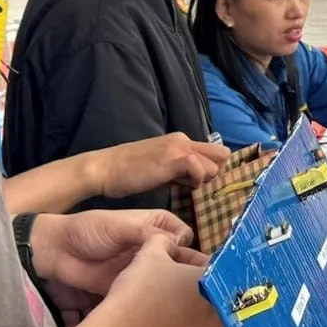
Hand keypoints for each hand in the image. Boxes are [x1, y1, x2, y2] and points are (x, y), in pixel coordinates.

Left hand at [32, 209, 205, 296]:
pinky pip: (150, 294)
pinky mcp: (132, 287)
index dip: (190, 249)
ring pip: (167, 279)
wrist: (58, 251)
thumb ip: (149, 233)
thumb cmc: (90, 230)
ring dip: (176, 289)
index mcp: (156, 226)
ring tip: (192, 303)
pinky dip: (158, 301)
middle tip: (202, 289)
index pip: (183, 237)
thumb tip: (179, 243)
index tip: (200, 265)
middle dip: (189, 272)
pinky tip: (169, 312)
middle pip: (179, 260)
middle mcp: (154, 248)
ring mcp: (143, 269)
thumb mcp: (120, 226)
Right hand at [89, 134, 227, 199]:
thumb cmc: (127, 173)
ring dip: (203, 180)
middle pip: (222, 155)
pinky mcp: (175, 158)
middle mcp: (184, 140)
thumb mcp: (160, 169)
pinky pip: (201, 171)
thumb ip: (180, 171)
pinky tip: (178, 186)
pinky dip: (195, 182)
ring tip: (181, 185)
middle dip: (213, 173)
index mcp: (180, 141)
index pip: (214, 152)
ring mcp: (180, 147)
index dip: (211, 169)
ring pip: (215, 165)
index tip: (198, 183)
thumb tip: (196, 180)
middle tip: (193, 185)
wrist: (104, 169)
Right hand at [93, 233, 222, 326]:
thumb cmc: (138, 289)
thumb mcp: (150, 252)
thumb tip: (170, 242)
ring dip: (192, 313)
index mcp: (213, 287)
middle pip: (216, 297)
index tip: (182, 264)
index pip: (218, 269)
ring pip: (205, 322)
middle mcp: (216, 316)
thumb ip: (164, 241)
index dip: (199, 263)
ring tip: (167, 307)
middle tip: (176, 284)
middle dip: (199, 289)